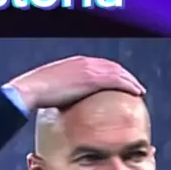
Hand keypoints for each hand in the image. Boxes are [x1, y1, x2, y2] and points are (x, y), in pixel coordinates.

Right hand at [7, 55, 145, 111]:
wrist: (32, 90)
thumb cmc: (35, 95)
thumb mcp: (51, 91)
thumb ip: (61, 94)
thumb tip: (61, 107)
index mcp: (75, 63)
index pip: (99, 67)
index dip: (112, 75)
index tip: (119, 83)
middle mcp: (84, 62)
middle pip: (112, 67)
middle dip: (124, 76)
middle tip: (134, 87)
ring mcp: (89, 69)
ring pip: (118, 73)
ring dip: (130, 81)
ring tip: (139, 91)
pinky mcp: (92, 78)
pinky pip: (117, 80)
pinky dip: (129, 85)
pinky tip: (136, 93)